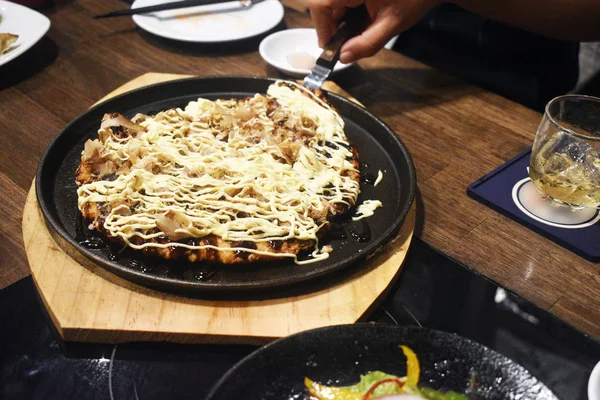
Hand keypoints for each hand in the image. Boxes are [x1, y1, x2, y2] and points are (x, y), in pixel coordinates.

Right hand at [308, 0, 439, 62]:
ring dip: (336, 18)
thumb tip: (344, 58)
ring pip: (328, 1)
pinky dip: (343, 10)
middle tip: (343, 42)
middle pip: (321, 3)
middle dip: (328, 25)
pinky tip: (359, 16)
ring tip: (355, 29)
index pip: (320, 6)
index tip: (330, 48)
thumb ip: (366, 44)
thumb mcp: (391, 25)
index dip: (321, 29)